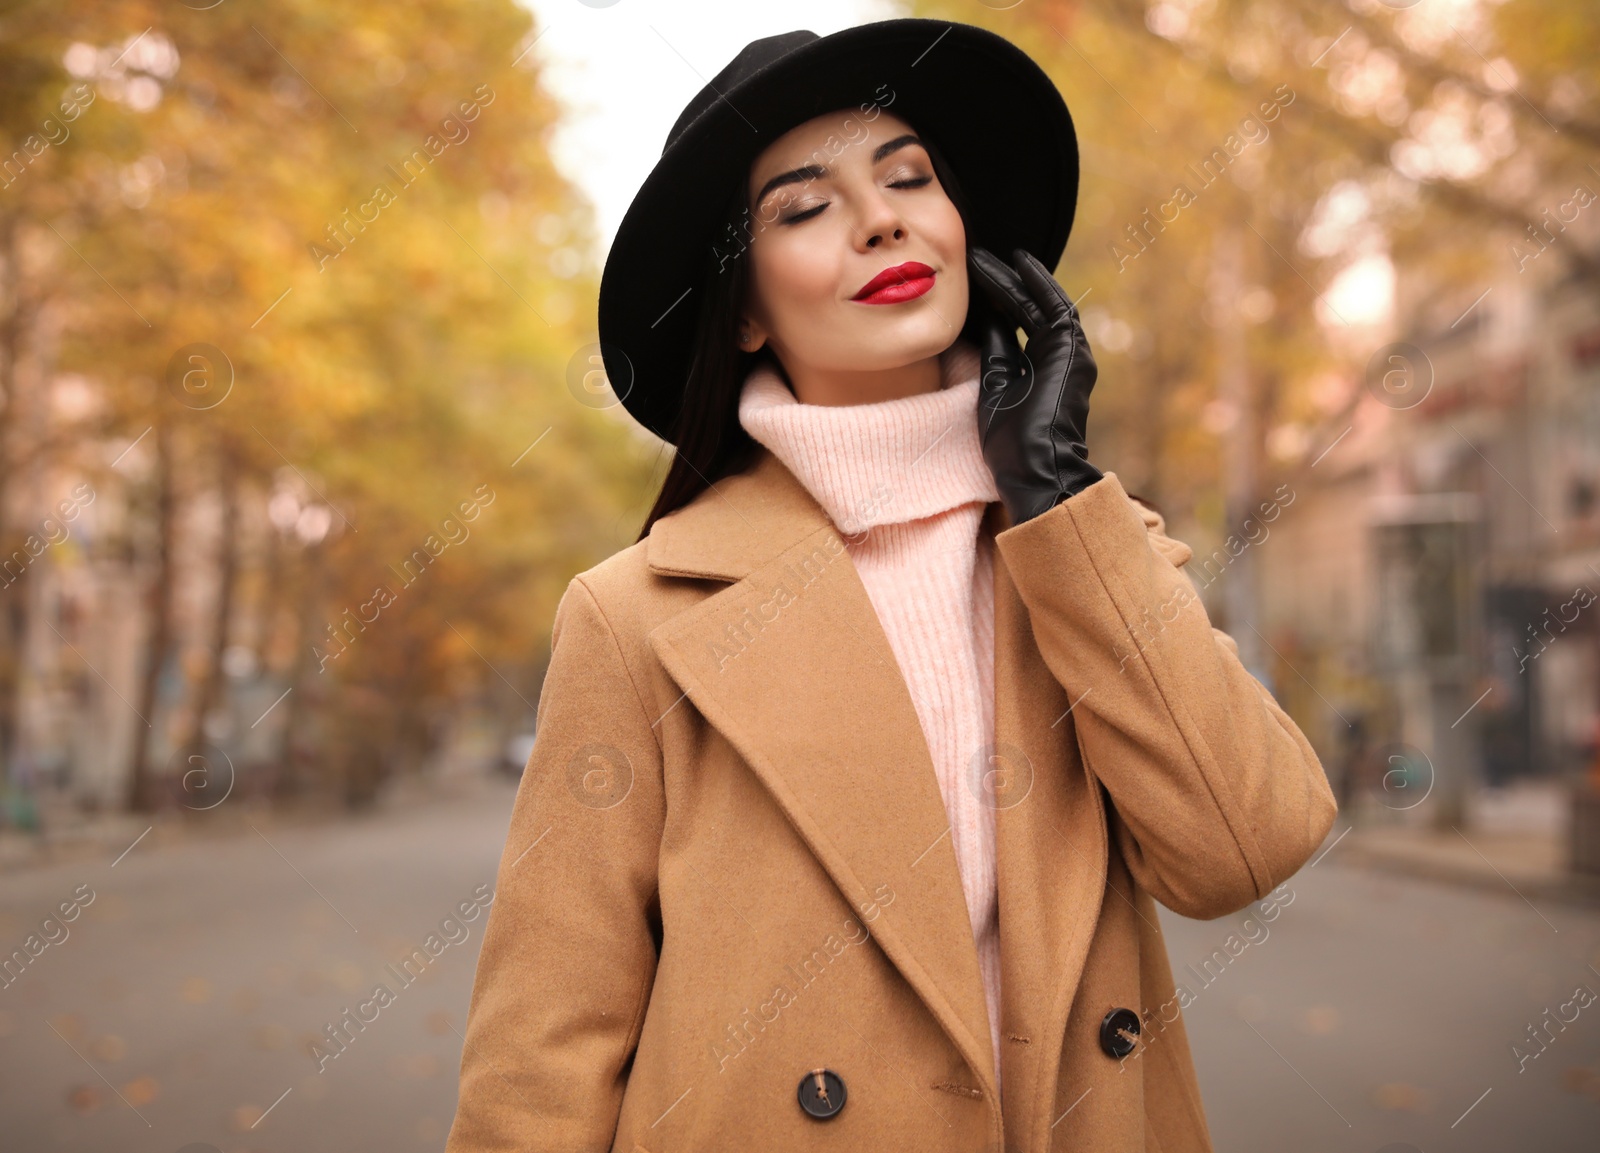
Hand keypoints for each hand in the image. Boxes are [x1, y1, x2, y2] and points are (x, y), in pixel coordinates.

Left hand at [967, 246, 1103, 524]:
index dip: (996, 299)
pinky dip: (1038, 283)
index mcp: (1039, 367)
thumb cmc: (1011, 442)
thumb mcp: (995, 385)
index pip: (1016, 323)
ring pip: (1040, 303)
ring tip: (987, 257)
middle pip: (1027, 309)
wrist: (1033, 467)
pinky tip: (1019, 263)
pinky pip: (1056, 306)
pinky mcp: (1072, 349)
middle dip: (1002, 282)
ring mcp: (1069, 352)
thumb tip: (986, 317)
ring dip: (1015, 278)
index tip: (973, 277)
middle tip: (975, 258)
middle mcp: (1058, 355)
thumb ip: (996, 350)